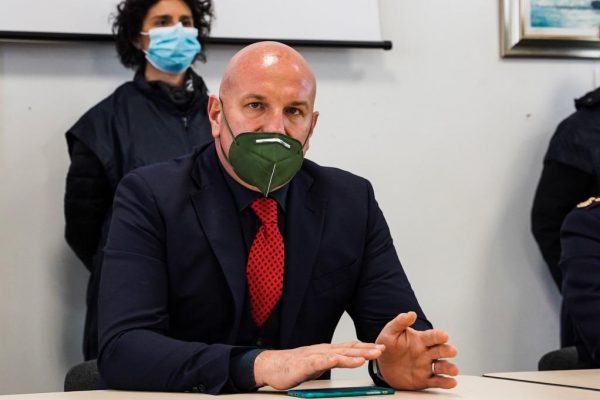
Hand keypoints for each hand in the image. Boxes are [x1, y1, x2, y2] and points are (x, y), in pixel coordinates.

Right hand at [254, 341, 384, 389]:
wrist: (272, 365)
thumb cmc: (295, 365)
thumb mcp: (319, 363)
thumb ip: (333, 361)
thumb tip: (349, 361)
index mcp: (328, 351)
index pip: (350, 347)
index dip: (366, 347)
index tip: (381, 347)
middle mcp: (323, 350)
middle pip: (347, 350)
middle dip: (365, 350)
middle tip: (381, 350)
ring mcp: (313, 356)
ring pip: (335, 355)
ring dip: (351, 356)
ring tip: (365, 357)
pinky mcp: (303, 364)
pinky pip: (317, 362)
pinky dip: (327, 361)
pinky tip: (334, 360)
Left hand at [375, 312, 457, 389]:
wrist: (382, 364)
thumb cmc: (388, 345)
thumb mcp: (390, 332)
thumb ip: (400, 322)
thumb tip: (411, 314)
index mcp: (420, 340)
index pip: (432, 336)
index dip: (438, 336)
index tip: (444, 335)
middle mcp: (426, 352)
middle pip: (440, 351)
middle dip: (447, 351)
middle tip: (452, 351)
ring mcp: (427, 366)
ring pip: (442, 367)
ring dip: (449, 368)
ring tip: (454, 370)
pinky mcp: (425, 380)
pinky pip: (437, 381)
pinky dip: (445, 382)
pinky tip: (451, 382)